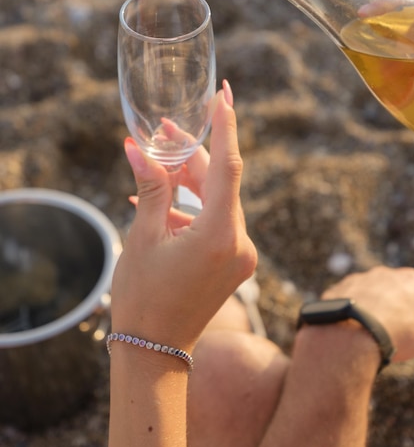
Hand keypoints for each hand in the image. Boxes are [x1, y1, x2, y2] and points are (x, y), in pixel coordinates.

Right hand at [111, 80, 257, 351]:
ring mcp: (242, 254)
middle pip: (221, 182)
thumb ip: (150, 188)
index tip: (224, 96)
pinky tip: (165, 201)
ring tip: (158, 165)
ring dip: (191, 183)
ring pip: (220, 201)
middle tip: (165, 130)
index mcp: (221, 235)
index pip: (229, 166)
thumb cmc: (145, 296)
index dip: (226, 126)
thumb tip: (138, 147)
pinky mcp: (236, 261)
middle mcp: (241, 242)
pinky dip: (195, 208)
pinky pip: (218, 221)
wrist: (156, 350)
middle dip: (193, 157)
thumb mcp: (145, 237)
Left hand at [321, 266, 413, 362]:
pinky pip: (347, 297)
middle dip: (396, 304)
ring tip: (371, 330)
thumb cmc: (396, 333)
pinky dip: (350, 309)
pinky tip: (351, 327)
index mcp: (410, 279)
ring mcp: (359, 278)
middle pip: (395, 287)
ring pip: (370, 291)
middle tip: (395, 329)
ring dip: (372, 305)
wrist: (352, 334)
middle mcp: (384, 273)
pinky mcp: (338, 288)